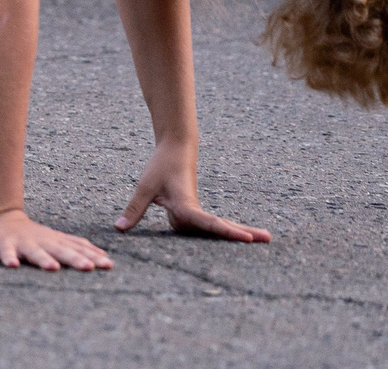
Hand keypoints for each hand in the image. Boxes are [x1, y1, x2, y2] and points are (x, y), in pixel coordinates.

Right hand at [0, 208, 114, 271]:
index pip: (77, 248)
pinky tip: (12, 265)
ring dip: (44, 259)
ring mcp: (22, 243)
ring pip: (35, 252)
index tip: (108, 265)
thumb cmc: (31, 235)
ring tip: (53, 268)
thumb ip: (76, 246)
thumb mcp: (55, 239)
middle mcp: (42, 241)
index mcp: (55, 241)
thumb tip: (104, 256)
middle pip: (60, 250)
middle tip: (89, 267)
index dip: (92, 256)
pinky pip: (6, 253)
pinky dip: (9, 258)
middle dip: (75, 258)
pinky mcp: (3, 246)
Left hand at [115, 145, 272, 244]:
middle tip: (267, 239)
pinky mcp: (196, 210)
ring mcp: (198, 210)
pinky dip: (225, 231)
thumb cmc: (161, 167)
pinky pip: (211, 224)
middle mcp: (195, 210)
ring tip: (266, 238)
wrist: (177, 148)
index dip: (224, 231)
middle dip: (242, 233)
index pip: (206, 222)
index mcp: (186, 205)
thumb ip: (134, 209)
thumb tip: (119, 229)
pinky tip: (240, 237)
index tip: (244, 238)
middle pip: (221, 225)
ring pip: (219, 225)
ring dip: (239, 231)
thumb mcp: (145, 188)